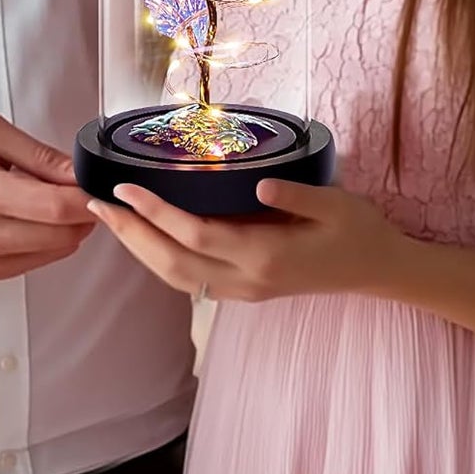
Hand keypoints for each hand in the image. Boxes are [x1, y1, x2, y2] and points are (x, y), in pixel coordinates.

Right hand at [0, 112, 94, 279]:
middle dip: (84, 210)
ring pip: (56, 250)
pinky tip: (42, 217)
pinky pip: (40, 261)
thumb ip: (36, 152)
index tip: (98, 183)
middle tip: (85, 188)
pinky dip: (52, 240)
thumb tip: (77, 172)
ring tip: (60, 199)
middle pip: (61, 233)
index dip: (86, 196)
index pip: (53, 206)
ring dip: (71, 227)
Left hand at [87, 178, 402, 302]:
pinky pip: (190, 280)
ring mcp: (243, 291)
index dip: (156, 213)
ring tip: (110, 220)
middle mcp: (246, 280)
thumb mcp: (336, 204)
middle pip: (173, 263)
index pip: (196, 235)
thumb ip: (297, 194)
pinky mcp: (244, 292)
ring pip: (176, 277)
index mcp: (265, 255)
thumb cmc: (358, 229)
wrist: (378, 271)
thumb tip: (261, 182)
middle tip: (97, 204)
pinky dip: (159, 260)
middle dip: (130, 235)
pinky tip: (146, 239)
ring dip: (138, 250)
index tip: (125, 188)